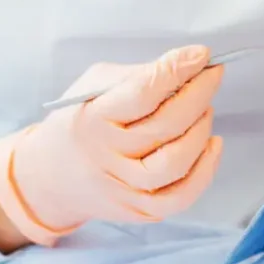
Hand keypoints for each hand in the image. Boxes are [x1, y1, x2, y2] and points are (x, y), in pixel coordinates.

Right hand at [0, 46, 224, 246]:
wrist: (50, 176)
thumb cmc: (80, 121)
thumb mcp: (93, 87)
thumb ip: (137, 76)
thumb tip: (188, 65)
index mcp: (91, 118)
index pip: (142, 92)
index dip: (177, 70)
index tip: (200, 54)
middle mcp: (105, 156)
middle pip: (165, 125)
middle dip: (198, 94)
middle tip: (211, 75)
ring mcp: (122, 187)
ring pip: (176, 162)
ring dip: (201, 129)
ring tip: (205, 108)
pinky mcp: (137, 209)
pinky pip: (180, 196)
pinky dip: (205, 169)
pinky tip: (212, 144)